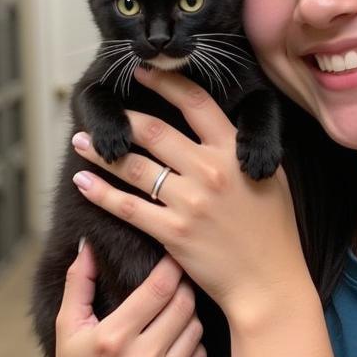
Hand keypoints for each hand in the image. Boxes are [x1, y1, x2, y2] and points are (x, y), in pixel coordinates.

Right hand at [43, 242, 207, 356]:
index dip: (171, 266)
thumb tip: (88, 244)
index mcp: (113, 338)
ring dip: (189, 313)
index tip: (174, 254)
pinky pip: (200, 355)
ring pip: (196, 328)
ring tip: (175, 309)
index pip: (158, 289)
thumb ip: (79, 282)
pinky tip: (178, 338)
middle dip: (184, 286)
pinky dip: (193, 342)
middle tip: (179, 278)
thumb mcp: (68, 326)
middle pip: (184, 305)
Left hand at [69, 66, 312, 321]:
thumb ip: (243, 147)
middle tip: (102, 109)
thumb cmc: (273, 230)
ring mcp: (190, 202)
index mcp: (235, 151)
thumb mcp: (271, 176)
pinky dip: (101, 193)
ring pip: (134, 166)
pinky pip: (128, 207)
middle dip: (122, 117)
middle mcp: (210, 170)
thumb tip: (219, 122)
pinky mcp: (173, 232)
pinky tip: (83, 182)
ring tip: (83, 141)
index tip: (142, 74)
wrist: (269, 282)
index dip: (165, 83)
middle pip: (154, 131)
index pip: (195, 102)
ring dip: (102, 151)